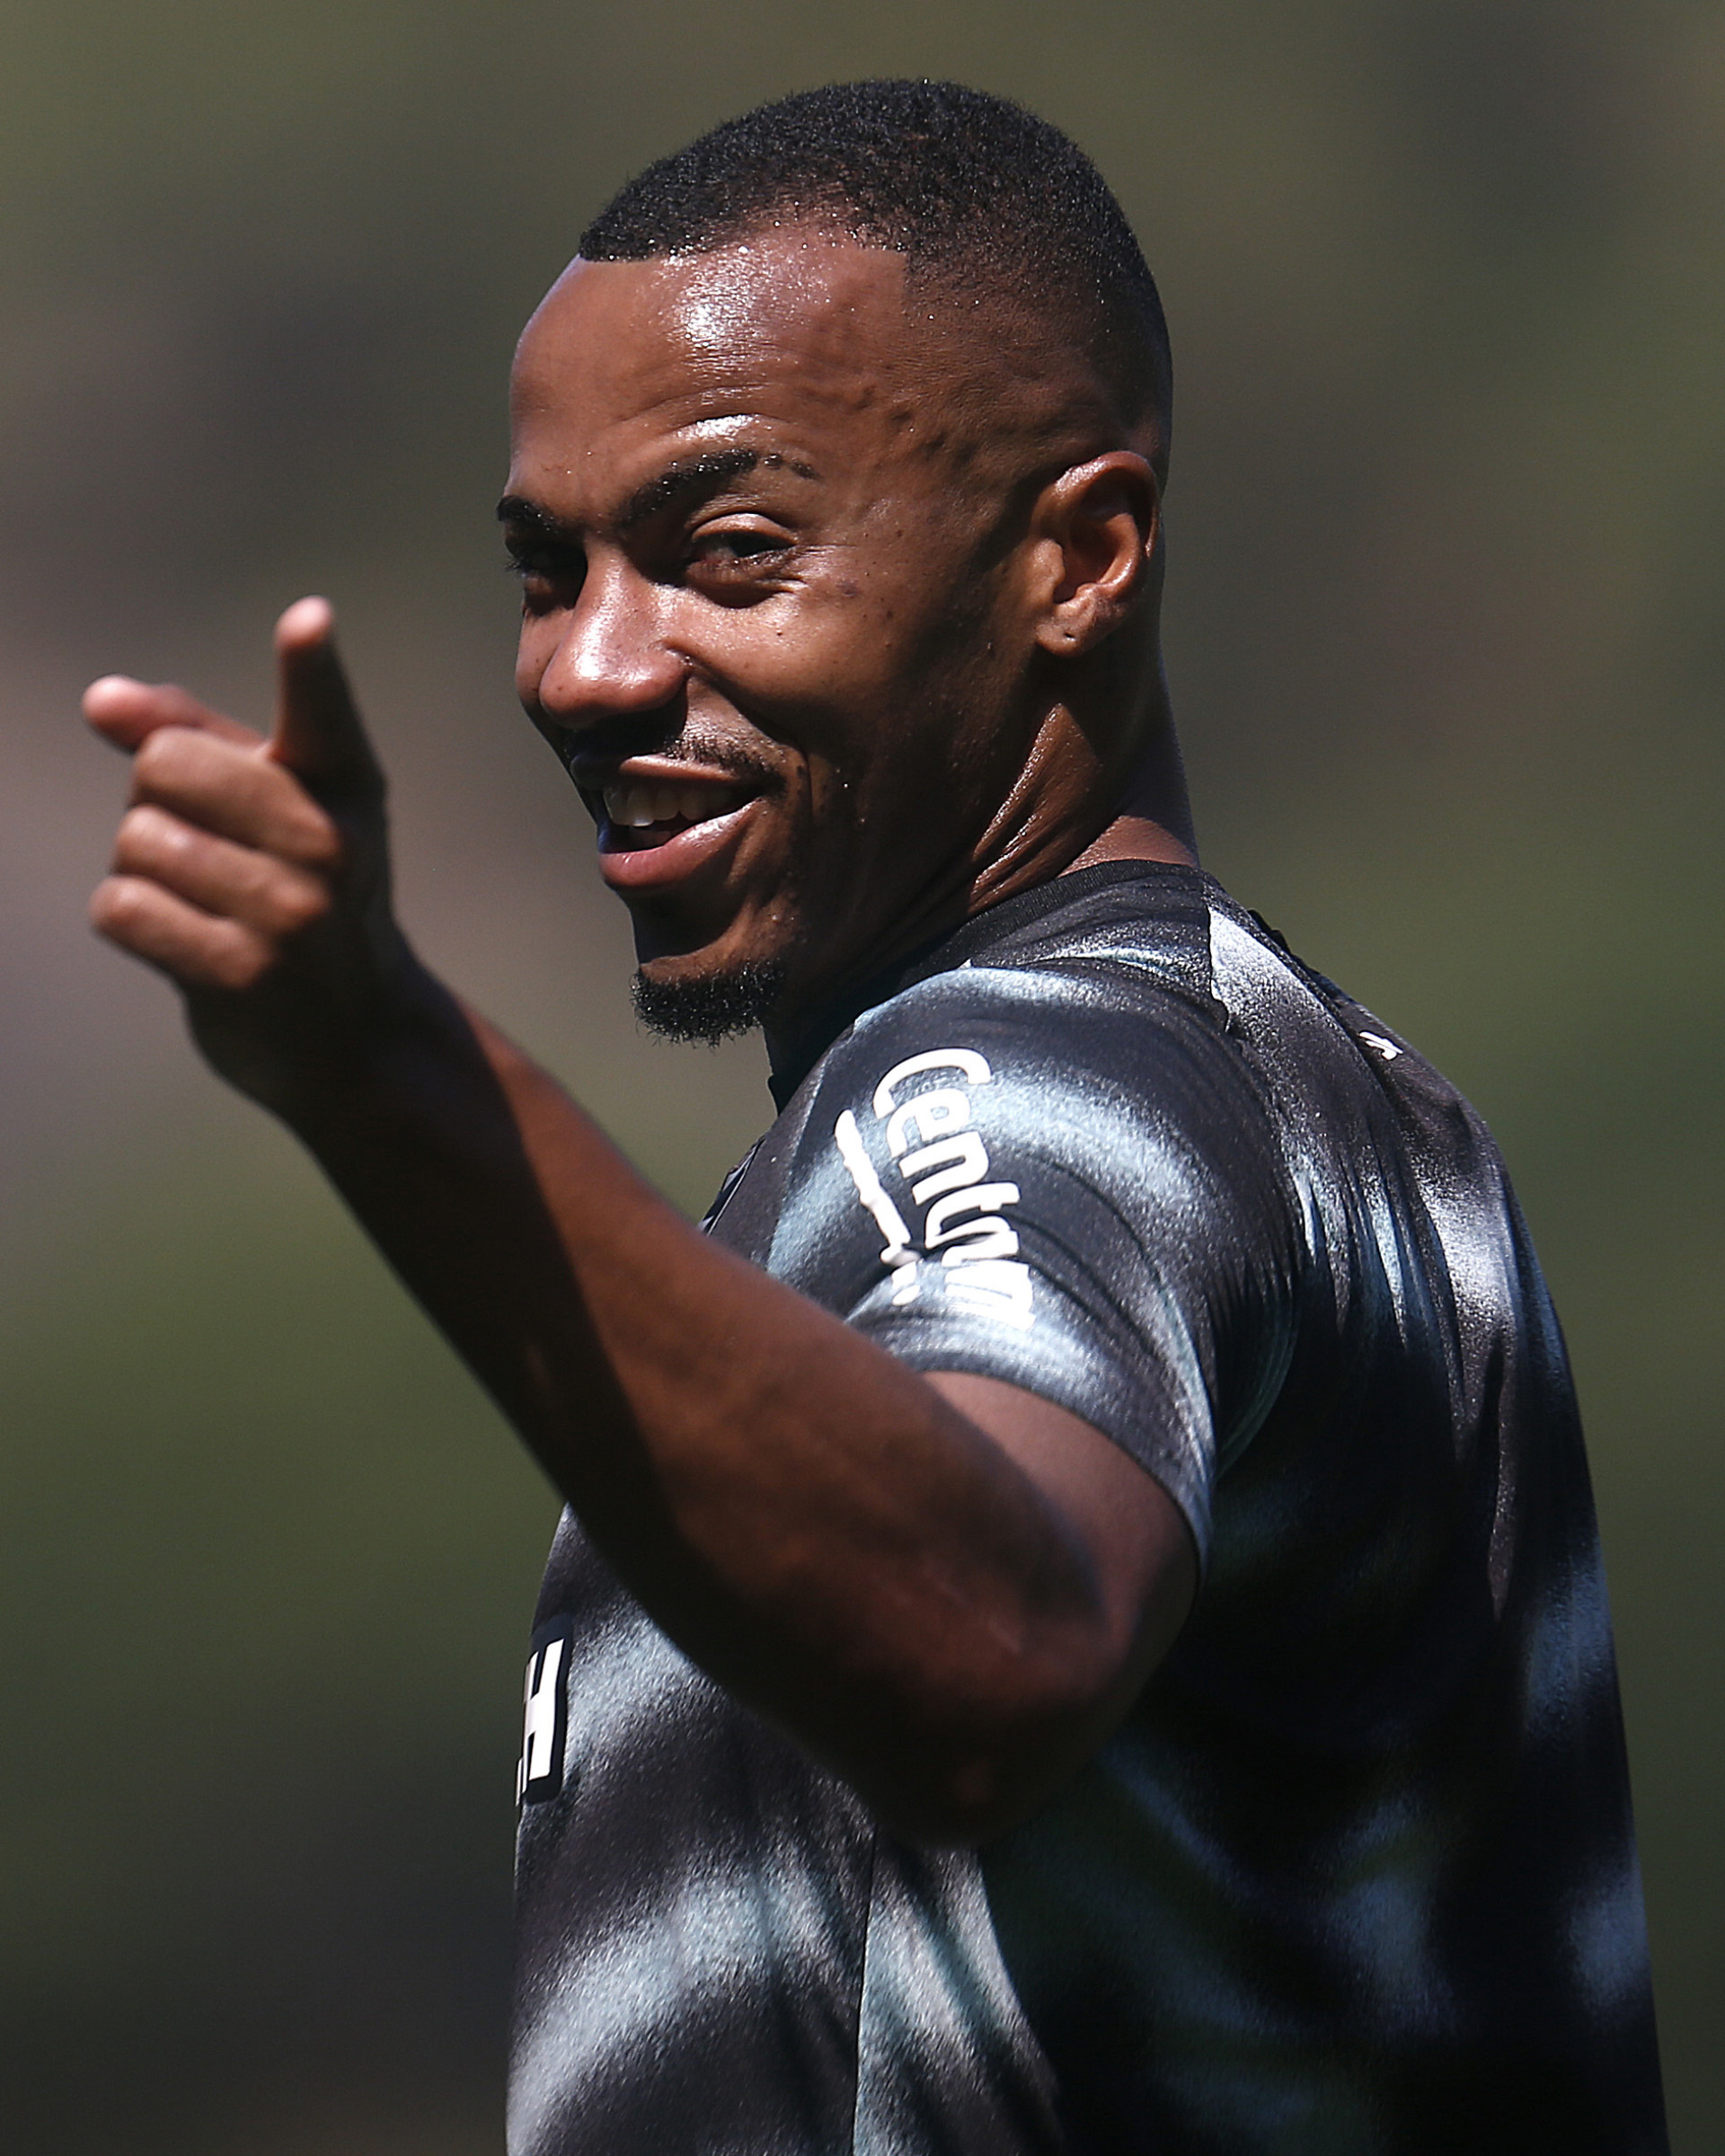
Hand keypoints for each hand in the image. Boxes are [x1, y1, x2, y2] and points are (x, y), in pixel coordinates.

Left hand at [86, 597, 414, 1108]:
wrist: (357, 1036)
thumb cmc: (302, 895)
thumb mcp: (275, 807)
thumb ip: (191, 737)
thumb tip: (99, 701)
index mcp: (343, 785)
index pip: (323, 712)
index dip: (310, 663)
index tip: (306, 620)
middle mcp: (327, 843)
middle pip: (163, 767)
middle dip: (155, 802)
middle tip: (209, 848)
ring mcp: (290, 913)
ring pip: (135, 841)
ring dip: (143, 870)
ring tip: (207, 903)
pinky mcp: (241, 973)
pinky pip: (122, 907)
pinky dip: (132, 920)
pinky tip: (185, 944)